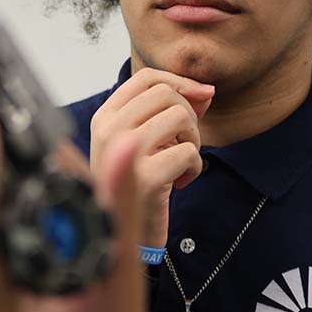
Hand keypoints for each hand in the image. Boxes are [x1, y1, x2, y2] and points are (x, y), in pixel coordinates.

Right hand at [89, 68, 213, 247]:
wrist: (125, 233)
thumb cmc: (138, 182)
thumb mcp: (148, 139)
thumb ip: (173, 110)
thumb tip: (206, 90)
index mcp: (105, 117)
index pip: (145, 78)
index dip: (178, 82)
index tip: (197, 98)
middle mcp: (108, 131)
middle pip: (165, 94)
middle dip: (187, 116)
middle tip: (182, 142)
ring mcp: (123, 153)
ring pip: (179, 117)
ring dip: (192, 140)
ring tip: (180, 160)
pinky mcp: (145, 178)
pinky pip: (188, 152)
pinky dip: (194, 167)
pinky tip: (180, 181)